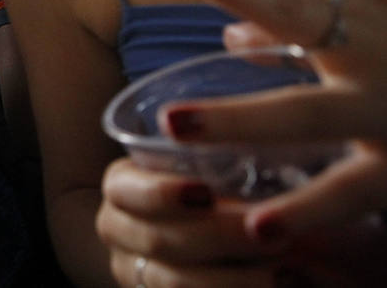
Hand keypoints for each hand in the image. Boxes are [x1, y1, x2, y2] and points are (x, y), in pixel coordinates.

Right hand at [96, 158, 274, 285]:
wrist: (230, 244)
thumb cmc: (228, 190)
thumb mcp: (219, 166)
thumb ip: (222, 149)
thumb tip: (234, 135)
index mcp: (122, 187)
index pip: (126, 191)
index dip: (161, 194)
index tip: (206, 193)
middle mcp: (119, 231)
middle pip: (159, 241)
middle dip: (219, 239)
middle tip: (275, 235)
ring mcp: (139, 273)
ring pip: (176, 283)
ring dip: (236, 279)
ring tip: (288, 269)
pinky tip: (284, 286)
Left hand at [143, 0, 386, 273]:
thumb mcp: (361, 51)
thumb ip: (293, 41)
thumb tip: (230, 34)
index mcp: (356, 24)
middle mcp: (371, 55)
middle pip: (295, 10)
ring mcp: (384, 113)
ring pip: (307, 113)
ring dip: (239, 118)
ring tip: (174, 123)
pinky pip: (346, 192)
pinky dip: (303, 211)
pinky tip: (257, 226)